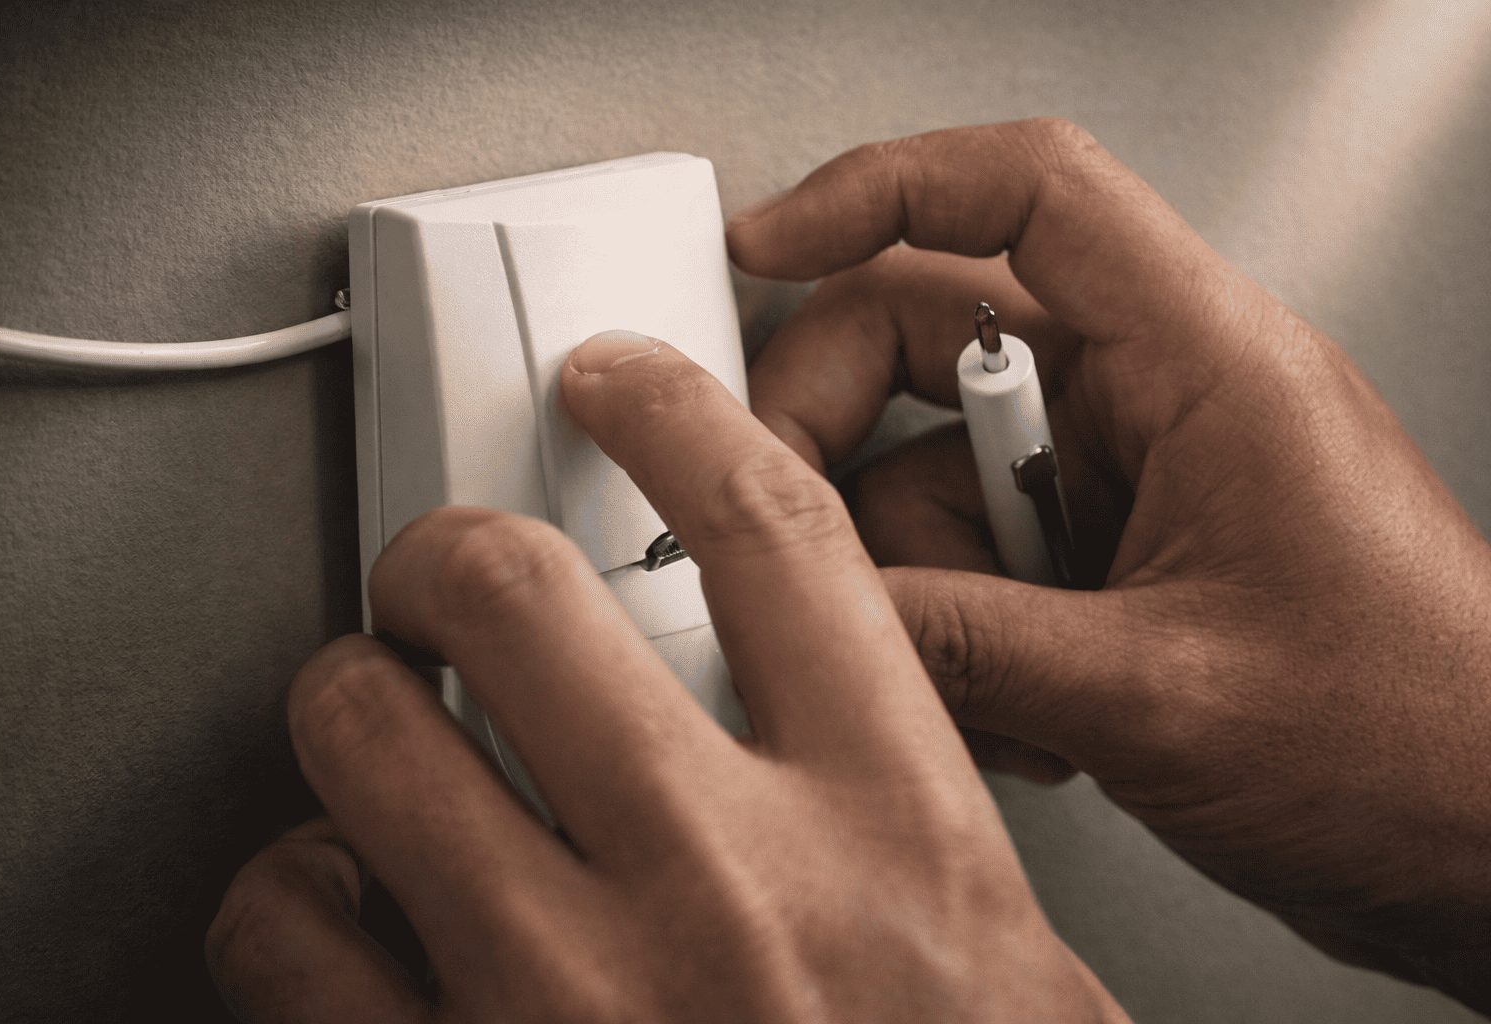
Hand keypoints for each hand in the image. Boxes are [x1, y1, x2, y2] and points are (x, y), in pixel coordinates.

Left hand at [205, 332, 1128, 1020]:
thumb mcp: (1002, 968)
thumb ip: (915, 826)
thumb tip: (834, 704)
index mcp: (897, 836)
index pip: (778, 535)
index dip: (680, 413)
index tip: (619, 381)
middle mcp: (729, 892)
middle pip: (516, 591)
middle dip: (450, 554)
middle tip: (445, 577)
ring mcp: (566, 998)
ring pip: (366, 734)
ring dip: (353, 711)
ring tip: (383, 735)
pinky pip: (285, 928)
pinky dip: (290, 896)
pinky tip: (347, 913)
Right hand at [727, 119, 1490, 1008]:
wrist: (1489, 848)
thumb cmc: (1418, 743)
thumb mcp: (1158, 697)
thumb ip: (963, 643)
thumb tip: (818, 605)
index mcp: (1203, 364)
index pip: (1026, 194)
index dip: (877, 191)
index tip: (766, 240)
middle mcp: (1156, 402)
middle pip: (930, 340)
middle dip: (841, 443)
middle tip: (796, 528)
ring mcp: (1124, 484)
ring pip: (934, 478)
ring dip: (923, 590)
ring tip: (999, 696)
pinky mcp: (1105, 559)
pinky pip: (972, 558)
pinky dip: (962, 634)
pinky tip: (1030, 716)